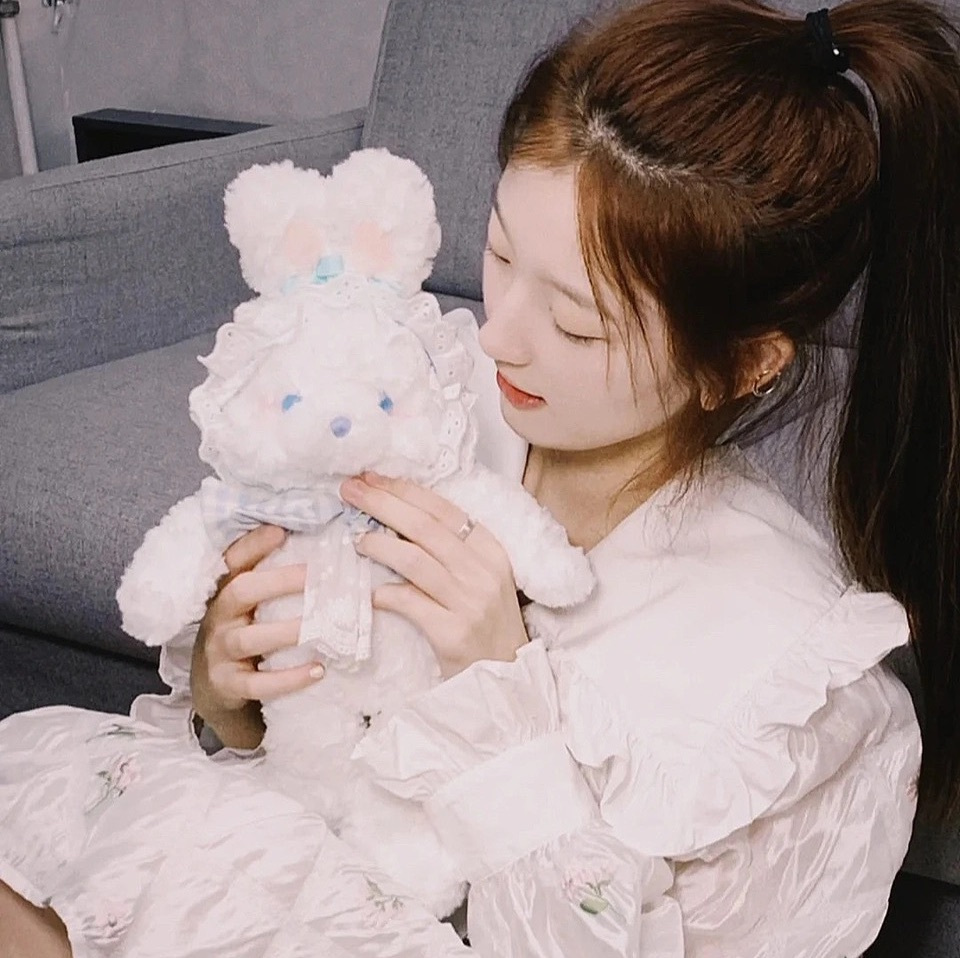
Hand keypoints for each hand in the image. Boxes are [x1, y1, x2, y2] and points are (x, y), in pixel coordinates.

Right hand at [191, 524, 318, 747]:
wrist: (215, 688)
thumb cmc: (244, 634)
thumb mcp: (250, 605)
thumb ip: (273, 580)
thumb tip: (323, 548)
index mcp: (225, 592)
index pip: (232, 560)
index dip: (254, 544)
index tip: (281, 531)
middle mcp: (218, 617)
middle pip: (240, 591)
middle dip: (279, 581)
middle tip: (316, 577)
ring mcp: (220, 652)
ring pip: (249, 638)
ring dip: (288, 632)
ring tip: (323, 628)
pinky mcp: (228, 685)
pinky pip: (257, 684)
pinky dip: (288, 678)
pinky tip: (318, 670)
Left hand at [339, 471, 529, 678]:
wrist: (506, 678)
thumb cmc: (485, 623)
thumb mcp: (479, 578)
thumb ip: (448, 551)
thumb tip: (394, 518)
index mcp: (490, 549)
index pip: (442, 509)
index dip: (403, 490)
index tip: (372, 478)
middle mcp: (483, 571)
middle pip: (425, 528)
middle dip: (383, 504)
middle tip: (350, 492)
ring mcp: (470, 602)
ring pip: (415, 561)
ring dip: (379, 545)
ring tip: (355, 540)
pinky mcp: (453, 632)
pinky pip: (409, 603)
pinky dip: (384, 593)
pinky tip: (370, 592)